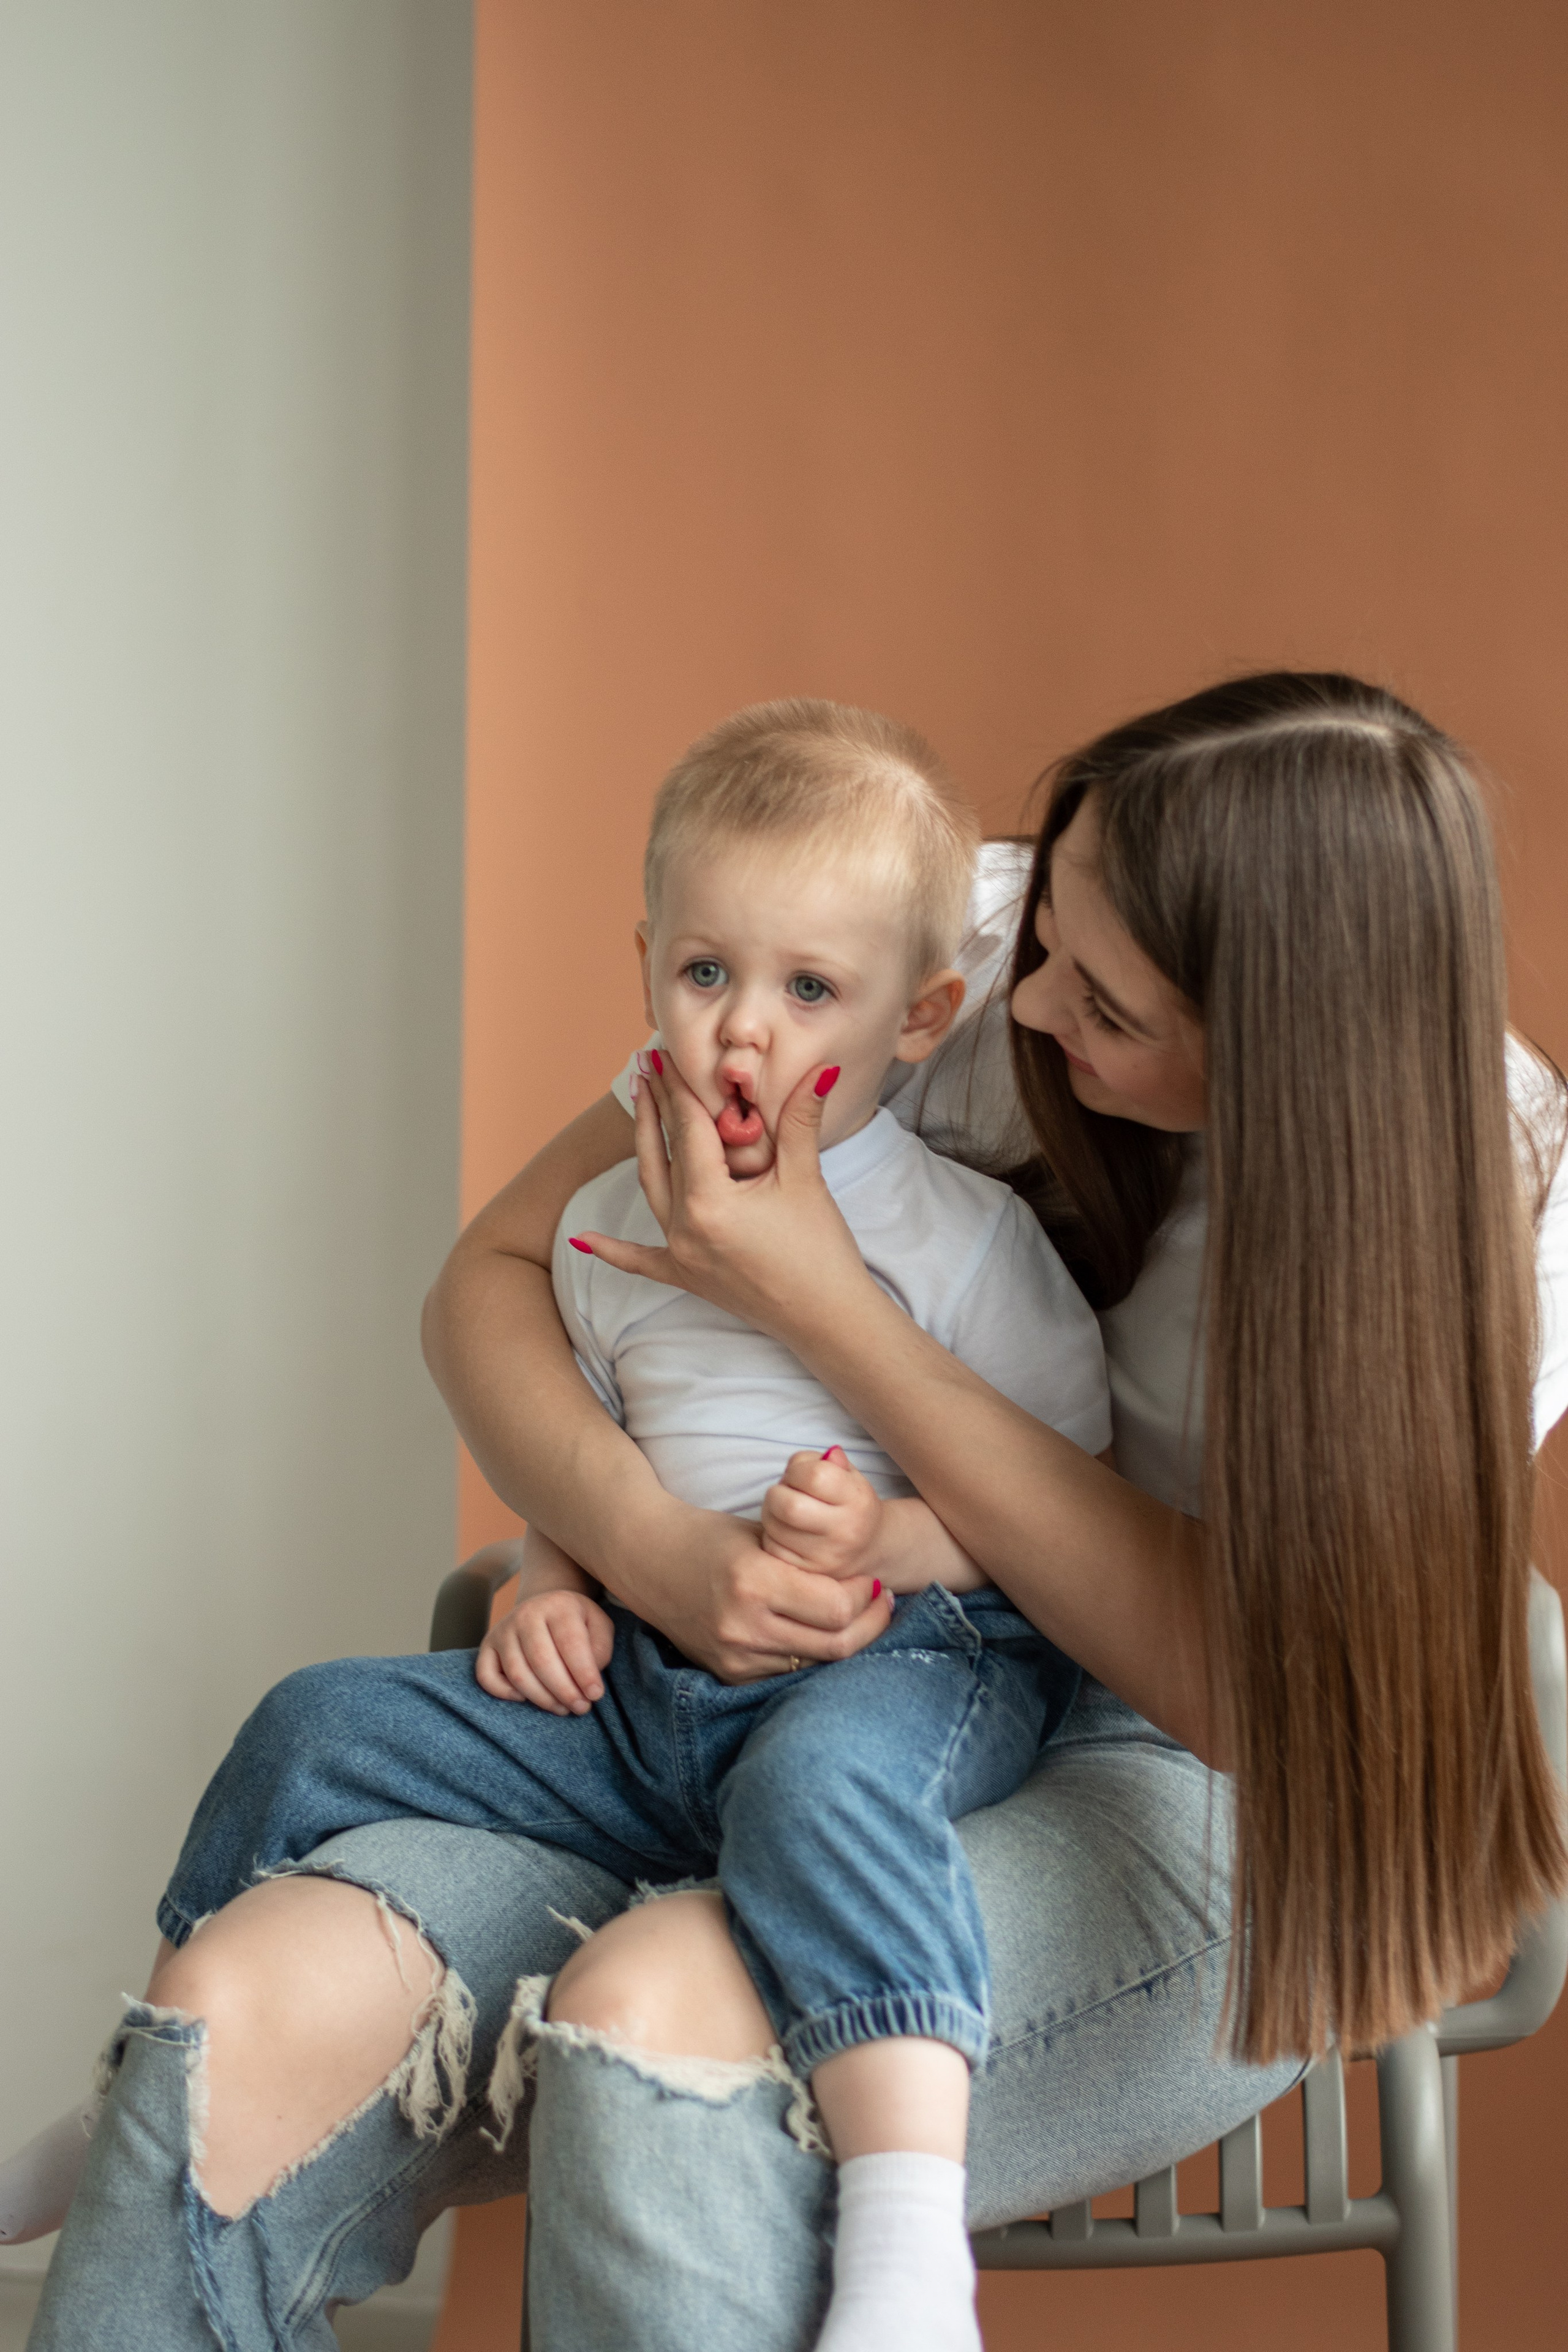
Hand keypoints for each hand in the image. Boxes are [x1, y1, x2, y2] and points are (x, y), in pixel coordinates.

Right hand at [478, 1587, 615, 1713]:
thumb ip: (600, 1648)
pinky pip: (486, 1676)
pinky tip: (526, 1699)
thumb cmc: (576, 1623)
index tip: (595, 1695)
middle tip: (582, 1708)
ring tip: (563, 1708)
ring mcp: (503, 1630)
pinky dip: (504, 1693)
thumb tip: (588, 1678)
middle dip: (564, 1691)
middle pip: (542, 1661)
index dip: (584, 1673)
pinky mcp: (487, 1646)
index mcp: (557, 1604)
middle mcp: (526, 1614)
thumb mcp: (598, 1625)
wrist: (545, 1608)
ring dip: (542, 1699)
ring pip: (518, 1674)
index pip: (570, 1643)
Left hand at [567, 1051, 873, 1348]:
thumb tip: (821, 1070)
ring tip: (640, 1106)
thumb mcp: (806, 1179)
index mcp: (709, 1201)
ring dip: (644, 1146)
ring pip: (652, 1189)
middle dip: (657, 1107)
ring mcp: (682, 1254)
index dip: (680, 1087)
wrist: (828, 1320)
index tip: (667, 1055)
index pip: (690, 1129)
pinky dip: (612, 1250)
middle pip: (665, 1153)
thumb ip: (801, 1120)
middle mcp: (685, 1227)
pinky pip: (641, 1261)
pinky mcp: (686, 1277)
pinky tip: (582, 1240)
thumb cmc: (821, 1252)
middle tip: (647, 1068)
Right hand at [604, 1494, 893, 1682]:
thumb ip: (808, 1556)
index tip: (872, 1579)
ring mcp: (734, 1656)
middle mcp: (743, 1626)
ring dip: (844, 1642)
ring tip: (858, 1617)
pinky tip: (820, 1634)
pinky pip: (787, 1673)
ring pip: (816, 1664)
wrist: (645, 1558)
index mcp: (753, 1582)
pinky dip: (810, 1655)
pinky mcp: (729, 1673)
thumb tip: (865, 1573)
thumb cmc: (707, 1536)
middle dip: (869, 1623)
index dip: (865, 1594)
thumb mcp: (761, 1533)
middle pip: (835, 1644)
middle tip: (881, 1601)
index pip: (837, 1607)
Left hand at [761, 1447, 883, 1581]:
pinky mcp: (807, 1573)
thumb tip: (800, 1464)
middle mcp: (845, 1531)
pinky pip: (772, 1547)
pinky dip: (772, 1534)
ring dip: (770, 1512)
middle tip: (785, 1492)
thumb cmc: (851, 1504)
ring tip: (784, 1510)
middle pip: (789, 1506)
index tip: (798, 1475)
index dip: (797, 1470)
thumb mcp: (849, 1476)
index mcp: (857, 1501)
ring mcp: (826, 1557)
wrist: (868, 1549)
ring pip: (774, 1527)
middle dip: (777, 1492)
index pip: (815, 1476)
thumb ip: (825, 1462)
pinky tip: (785, 1530)